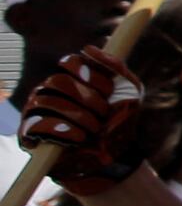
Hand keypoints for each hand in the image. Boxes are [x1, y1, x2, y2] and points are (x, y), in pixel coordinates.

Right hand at [20, 49, 152, 197]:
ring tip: (94, 128)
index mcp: (72, 78)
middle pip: (57, 81)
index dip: (90, 73)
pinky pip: (35, 125)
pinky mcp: (30, 136)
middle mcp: (50, 91)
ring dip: (77, 115)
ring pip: (46, 101)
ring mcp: (37, 112)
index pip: (70, 62)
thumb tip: (88, 48)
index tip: (109, 90)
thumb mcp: (129, 91)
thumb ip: (115, 67)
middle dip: (86, 98)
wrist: (114, 157)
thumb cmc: (120, 122)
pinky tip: (78, 137)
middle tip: (103, 113)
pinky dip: (60, 130)